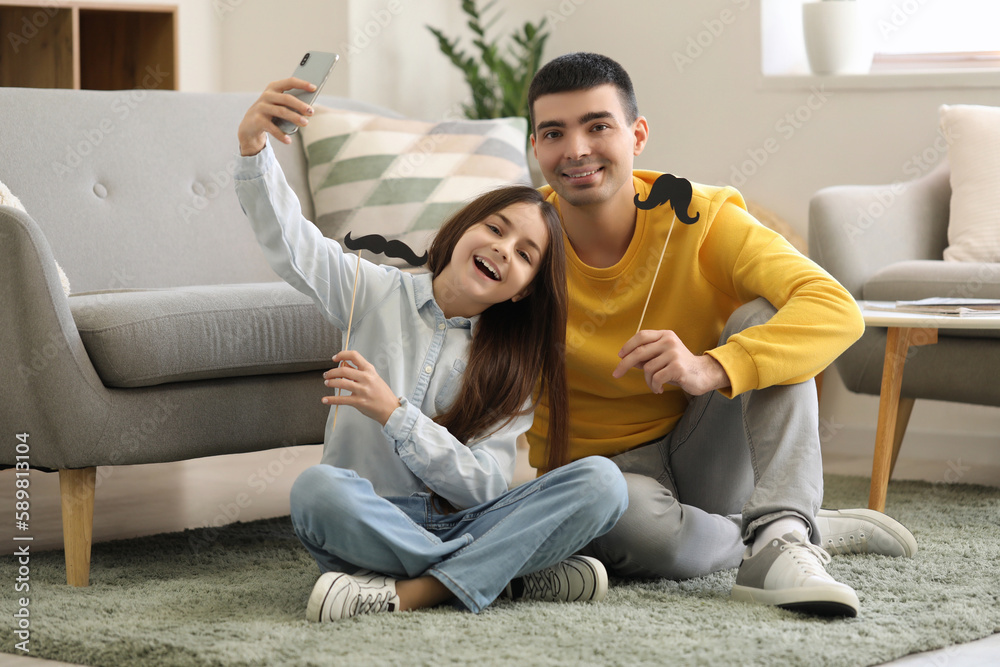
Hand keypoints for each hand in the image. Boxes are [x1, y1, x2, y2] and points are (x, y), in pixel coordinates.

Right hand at [237, 78, 315, 155]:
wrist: (249, 126)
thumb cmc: (270, 113)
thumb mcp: (279, 105)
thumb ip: (291, 104)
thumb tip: (309, 109)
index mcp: (274, 88)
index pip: (289, 82)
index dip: (302, 84)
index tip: (314, 88)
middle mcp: (267, 95)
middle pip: (286, 98)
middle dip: (300, 105)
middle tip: (311, 112)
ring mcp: (261, 107)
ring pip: (281, 111)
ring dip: (295, 118)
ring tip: (305, 123)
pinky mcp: (257, 120)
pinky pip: (272, 128)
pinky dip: (281, 135)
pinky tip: (288, 140)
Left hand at [322, 351, 400, 425]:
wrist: (391, 409)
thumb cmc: (382, 394)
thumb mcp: (373, 378)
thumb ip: (359, 371)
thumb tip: (344, 365)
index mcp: (369, 370)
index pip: (354, 356)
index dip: (342, 355)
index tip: (335, 358)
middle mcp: (366, 378)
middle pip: (344, 370)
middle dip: (332, 372)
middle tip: (327, 375)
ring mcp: (362, 390)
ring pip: (341, 383)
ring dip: (331, 383)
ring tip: (327, 383)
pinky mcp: (359, 401)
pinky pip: (341, 399)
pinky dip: (331, 400)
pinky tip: (325, 400)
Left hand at [612, 329, 730, 395]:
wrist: (704, 374)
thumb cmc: (679, 366)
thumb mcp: (662, 358)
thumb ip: (647, 356)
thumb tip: (627, 359)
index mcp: (665, 335)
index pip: (641, 336)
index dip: (628, 346)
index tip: (619, 356)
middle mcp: (669, 341)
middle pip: (639, 352)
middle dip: (624, 364)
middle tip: (616, 374)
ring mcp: (674, 353)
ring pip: (647, 368)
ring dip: (648, 381)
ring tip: (655, 386)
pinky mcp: (677, 367)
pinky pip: (656, 378)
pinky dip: (654, 386)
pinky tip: (660, 389)